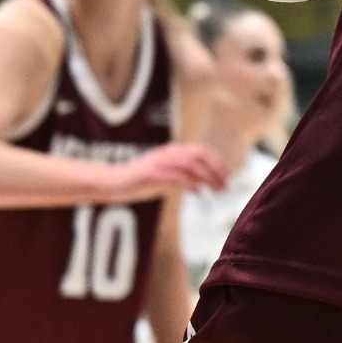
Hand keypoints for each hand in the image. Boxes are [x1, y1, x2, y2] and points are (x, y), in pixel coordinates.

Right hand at [106, 142, 229, 201]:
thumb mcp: (166, 176)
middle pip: (200, 154)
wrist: (113, 181)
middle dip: (217, 168)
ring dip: (207, 177)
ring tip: (216, 190)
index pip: (202, 150)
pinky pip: (175, 176)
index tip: (228, 175)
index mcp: (173, 151)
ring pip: (191, 164)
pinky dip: (189, 183)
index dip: (218, 162)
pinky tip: (197, 192)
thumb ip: (184, 176)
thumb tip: (204, 182)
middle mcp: (168, 153)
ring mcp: (160, 161)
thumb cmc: (140, 180)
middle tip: (226, 184)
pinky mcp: (151, 173)